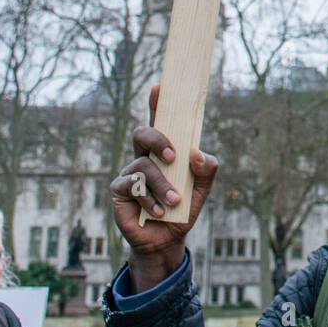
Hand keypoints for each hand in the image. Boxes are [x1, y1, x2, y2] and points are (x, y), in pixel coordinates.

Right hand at [111, 84, 218, 291]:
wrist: (167, 240)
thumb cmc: (183, 209)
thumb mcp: (202, 190)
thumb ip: (207, 170)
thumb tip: (198, 154)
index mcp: (164, 152)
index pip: (160, 123)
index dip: (157, 104)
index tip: (159, 86)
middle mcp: (144, 158)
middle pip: (142, 134)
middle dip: (157, 140)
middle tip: (173, 156)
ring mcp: (130, 174)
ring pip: (142, 166)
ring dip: (162, 184)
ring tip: (175, 201)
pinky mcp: (120, 192)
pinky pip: (133, 187)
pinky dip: (150, 200)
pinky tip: (159, 211)